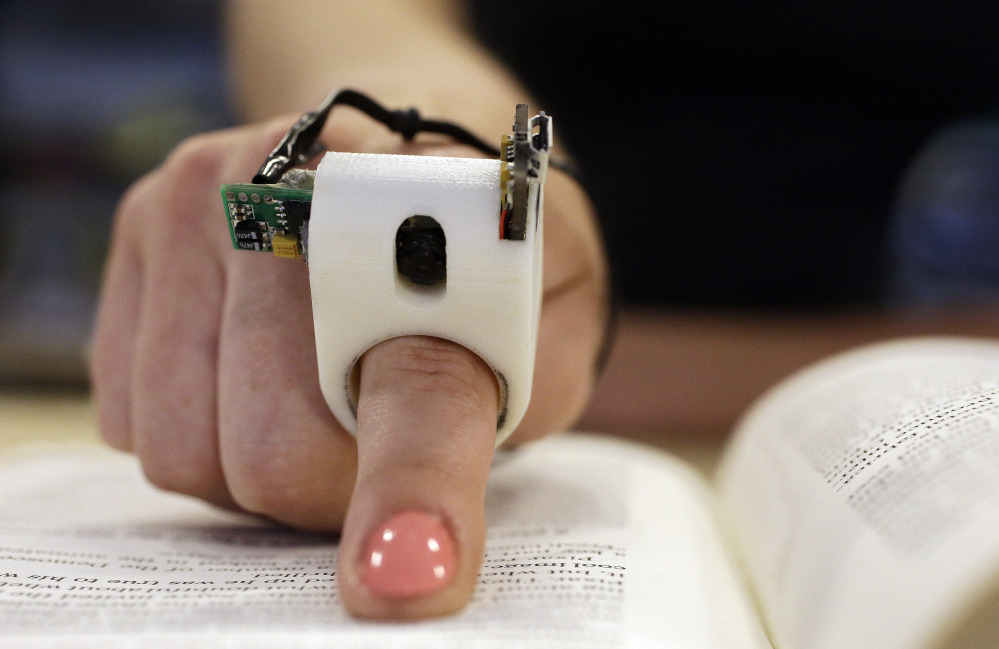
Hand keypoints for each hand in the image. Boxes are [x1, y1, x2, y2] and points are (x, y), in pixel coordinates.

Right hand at [90, 114, 606, 617]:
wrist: (428, 164)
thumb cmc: (494, 272)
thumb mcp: (542, 349)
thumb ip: (485, 433)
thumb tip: (410, 568)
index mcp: (436, 210)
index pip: (414, 379)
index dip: (411, 483)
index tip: (406, 577)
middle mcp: (292, 182)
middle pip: (270, 454)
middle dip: (333, 488)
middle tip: (378, 436)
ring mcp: (198, 198)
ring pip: (183, 451)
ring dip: (260, 465)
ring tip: (319, 401)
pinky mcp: (138, 227)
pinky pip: (133, 416)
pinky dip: (201, 427)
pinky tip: (256, 371)